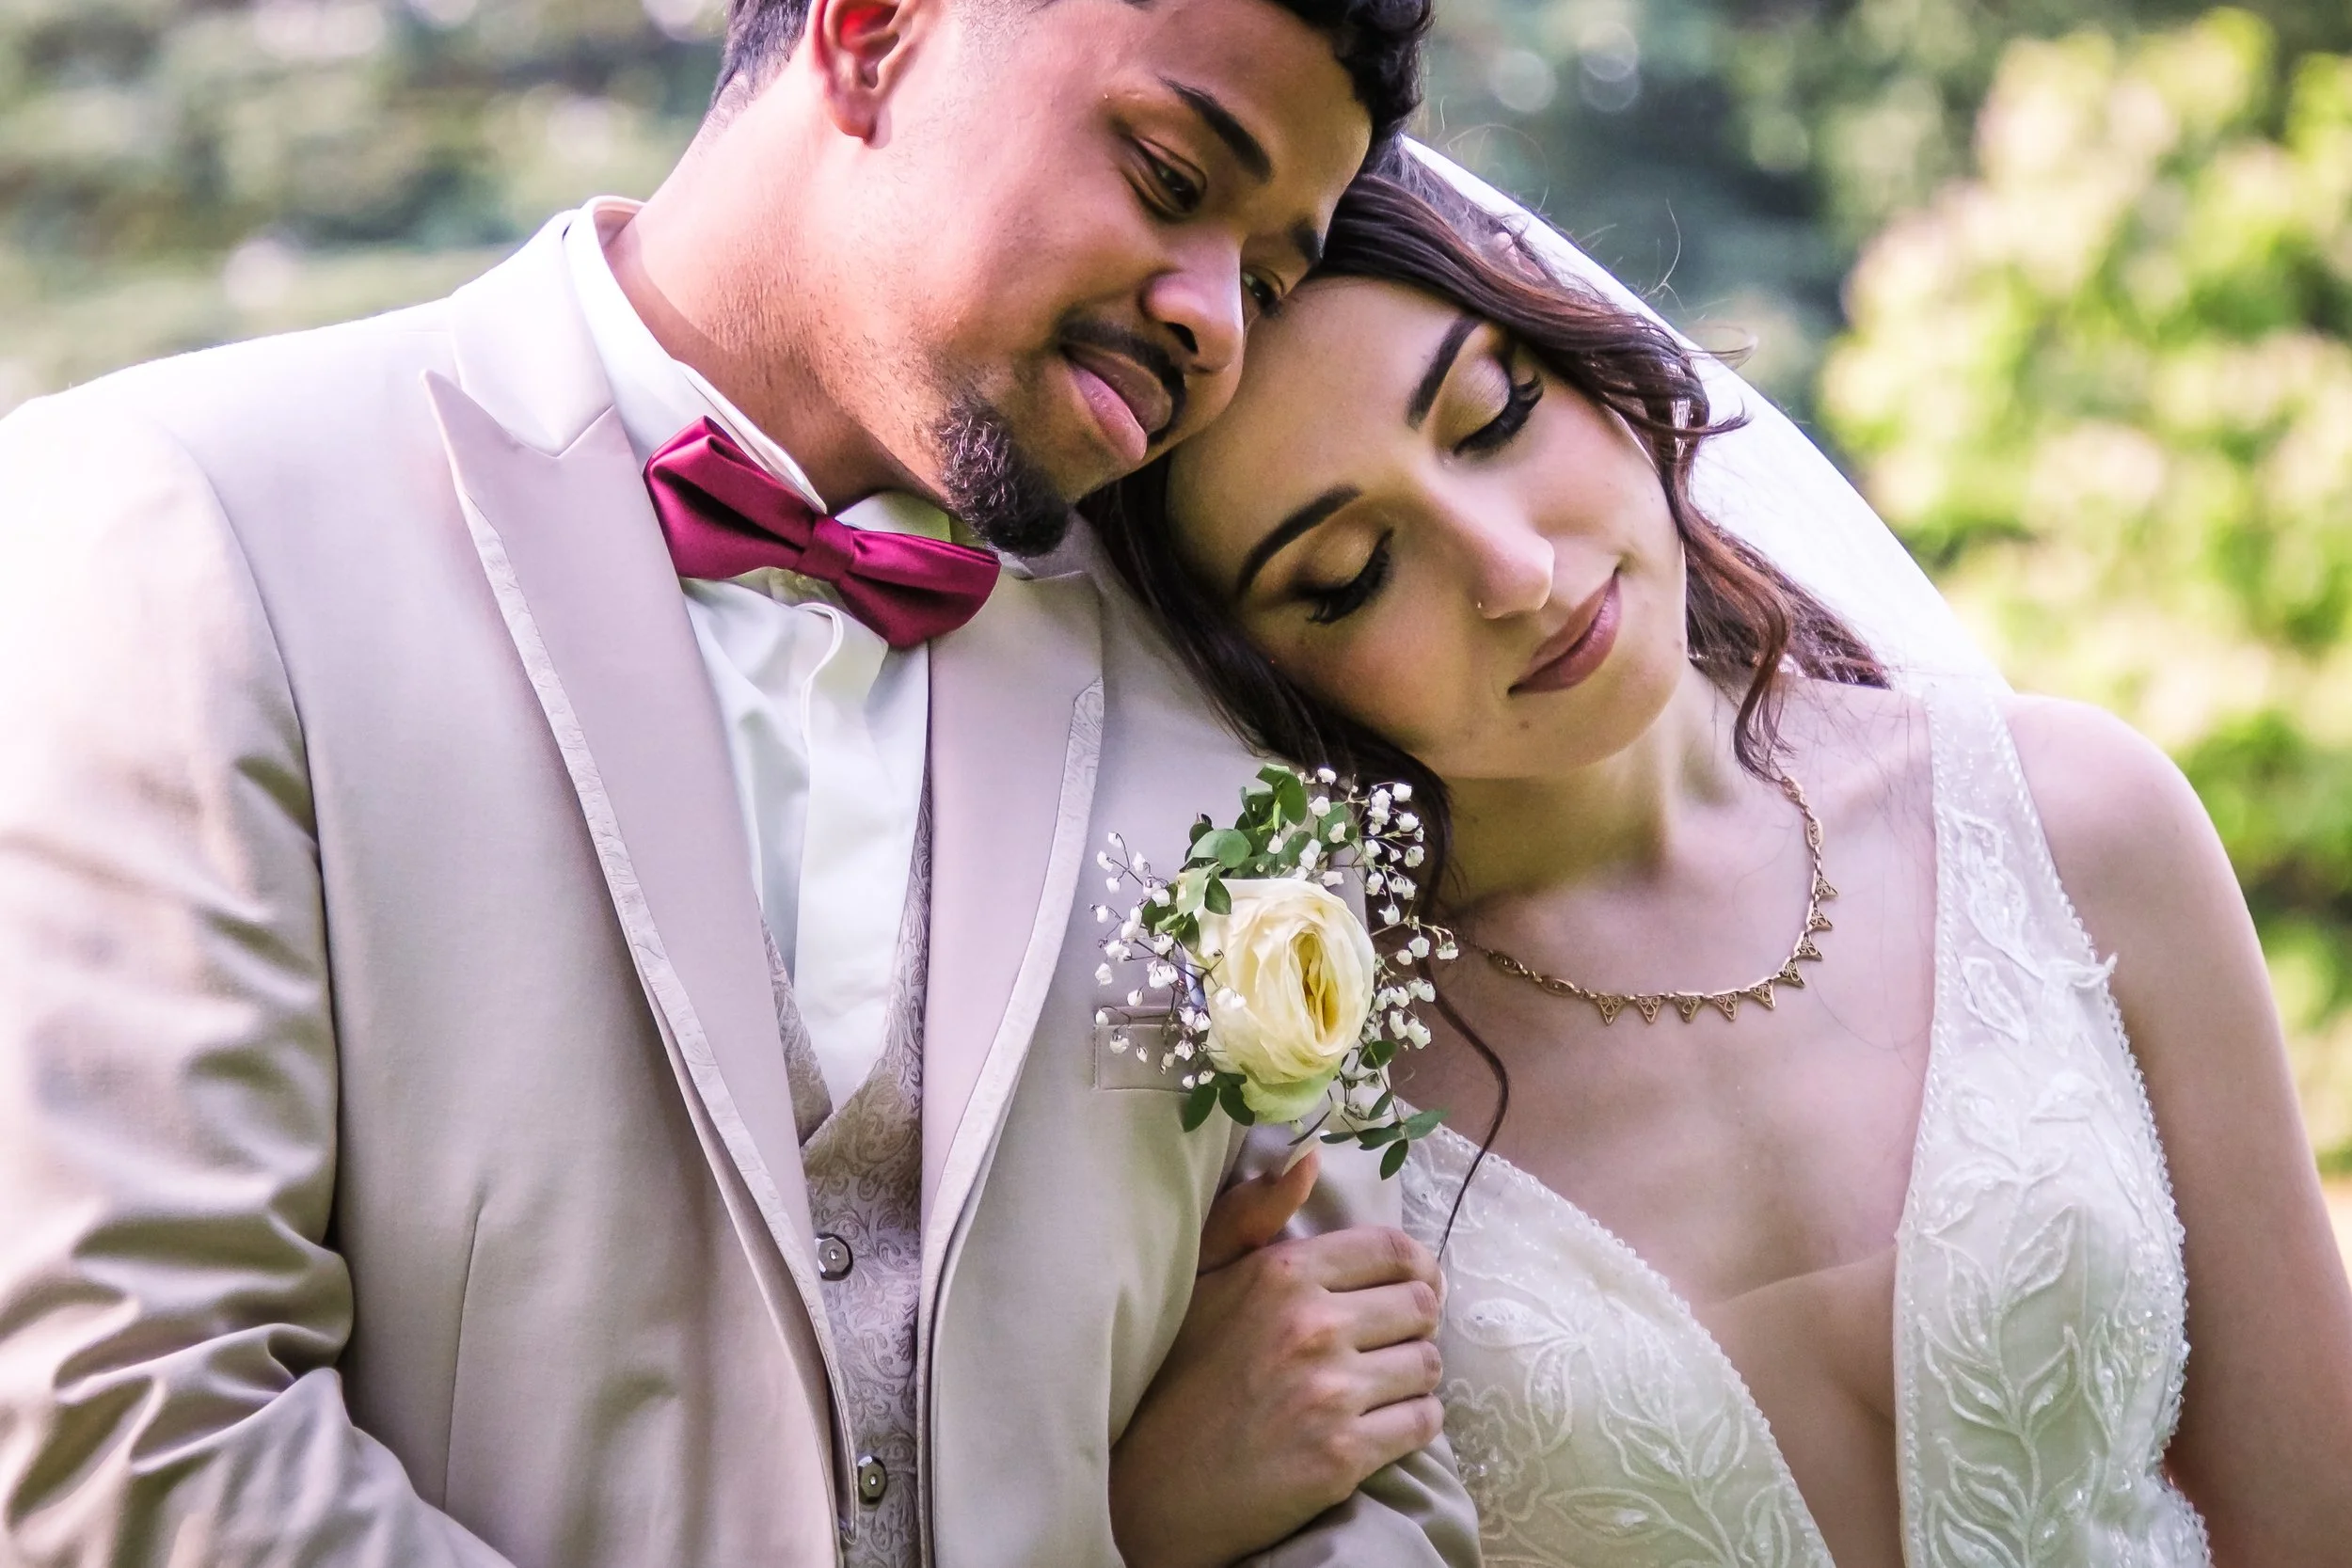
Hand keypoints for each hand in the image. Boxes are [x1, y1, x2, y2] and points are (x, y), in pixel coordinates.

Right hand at [1110, 1150, 1446, 1567]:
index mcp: (1282, 1273)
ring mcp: (1331, 1393)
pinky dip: (1415, 1421)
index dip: (1415, 1267)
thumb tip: (1310, 1159)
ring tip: (1384, 1382)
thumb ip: (1253, 1215)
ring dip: (1415, 1374)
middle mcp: (1313, 1326)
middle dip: (1415, 1322)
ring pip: (1427, 1365)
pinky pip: (1423, 1423)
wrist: (1152, 1485)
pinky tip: (1384, 1422)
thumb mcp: (1200, 1279)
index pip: (1394, 1250)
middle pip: (1421, 1306)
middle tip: (1393, 1339)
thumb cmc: (1175, 1373)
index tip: (1412, 1285)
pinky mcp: (1343, 1456)